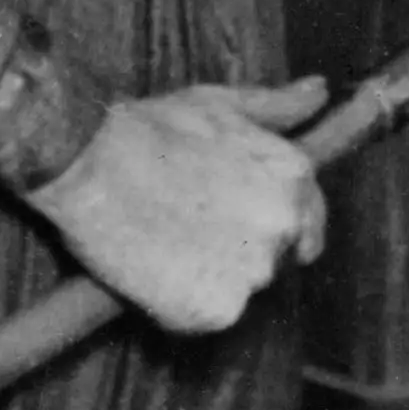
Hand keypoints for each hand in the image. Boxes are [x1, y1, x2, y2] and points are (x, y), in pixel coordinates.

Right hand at [32, 79, 328, 334]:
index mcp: (293, 179)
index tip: (231, 226)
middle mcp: (284, 227)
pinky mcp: (216, 310)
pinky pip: (206, 319)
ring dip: (210, 280)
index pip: (307, 227)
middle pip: (272, 260)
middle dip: (237, 251)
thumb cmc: (150, 127)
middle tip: (185, 230)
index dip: (268, 229)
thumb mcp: (220, 104)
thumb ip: (277, 106)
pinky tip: (153, 275)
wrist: (89, 161)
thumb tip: (319, 90)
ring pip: (238, 290)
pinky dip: (181, 307)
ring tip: (164, 248)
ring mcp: (253, 272)